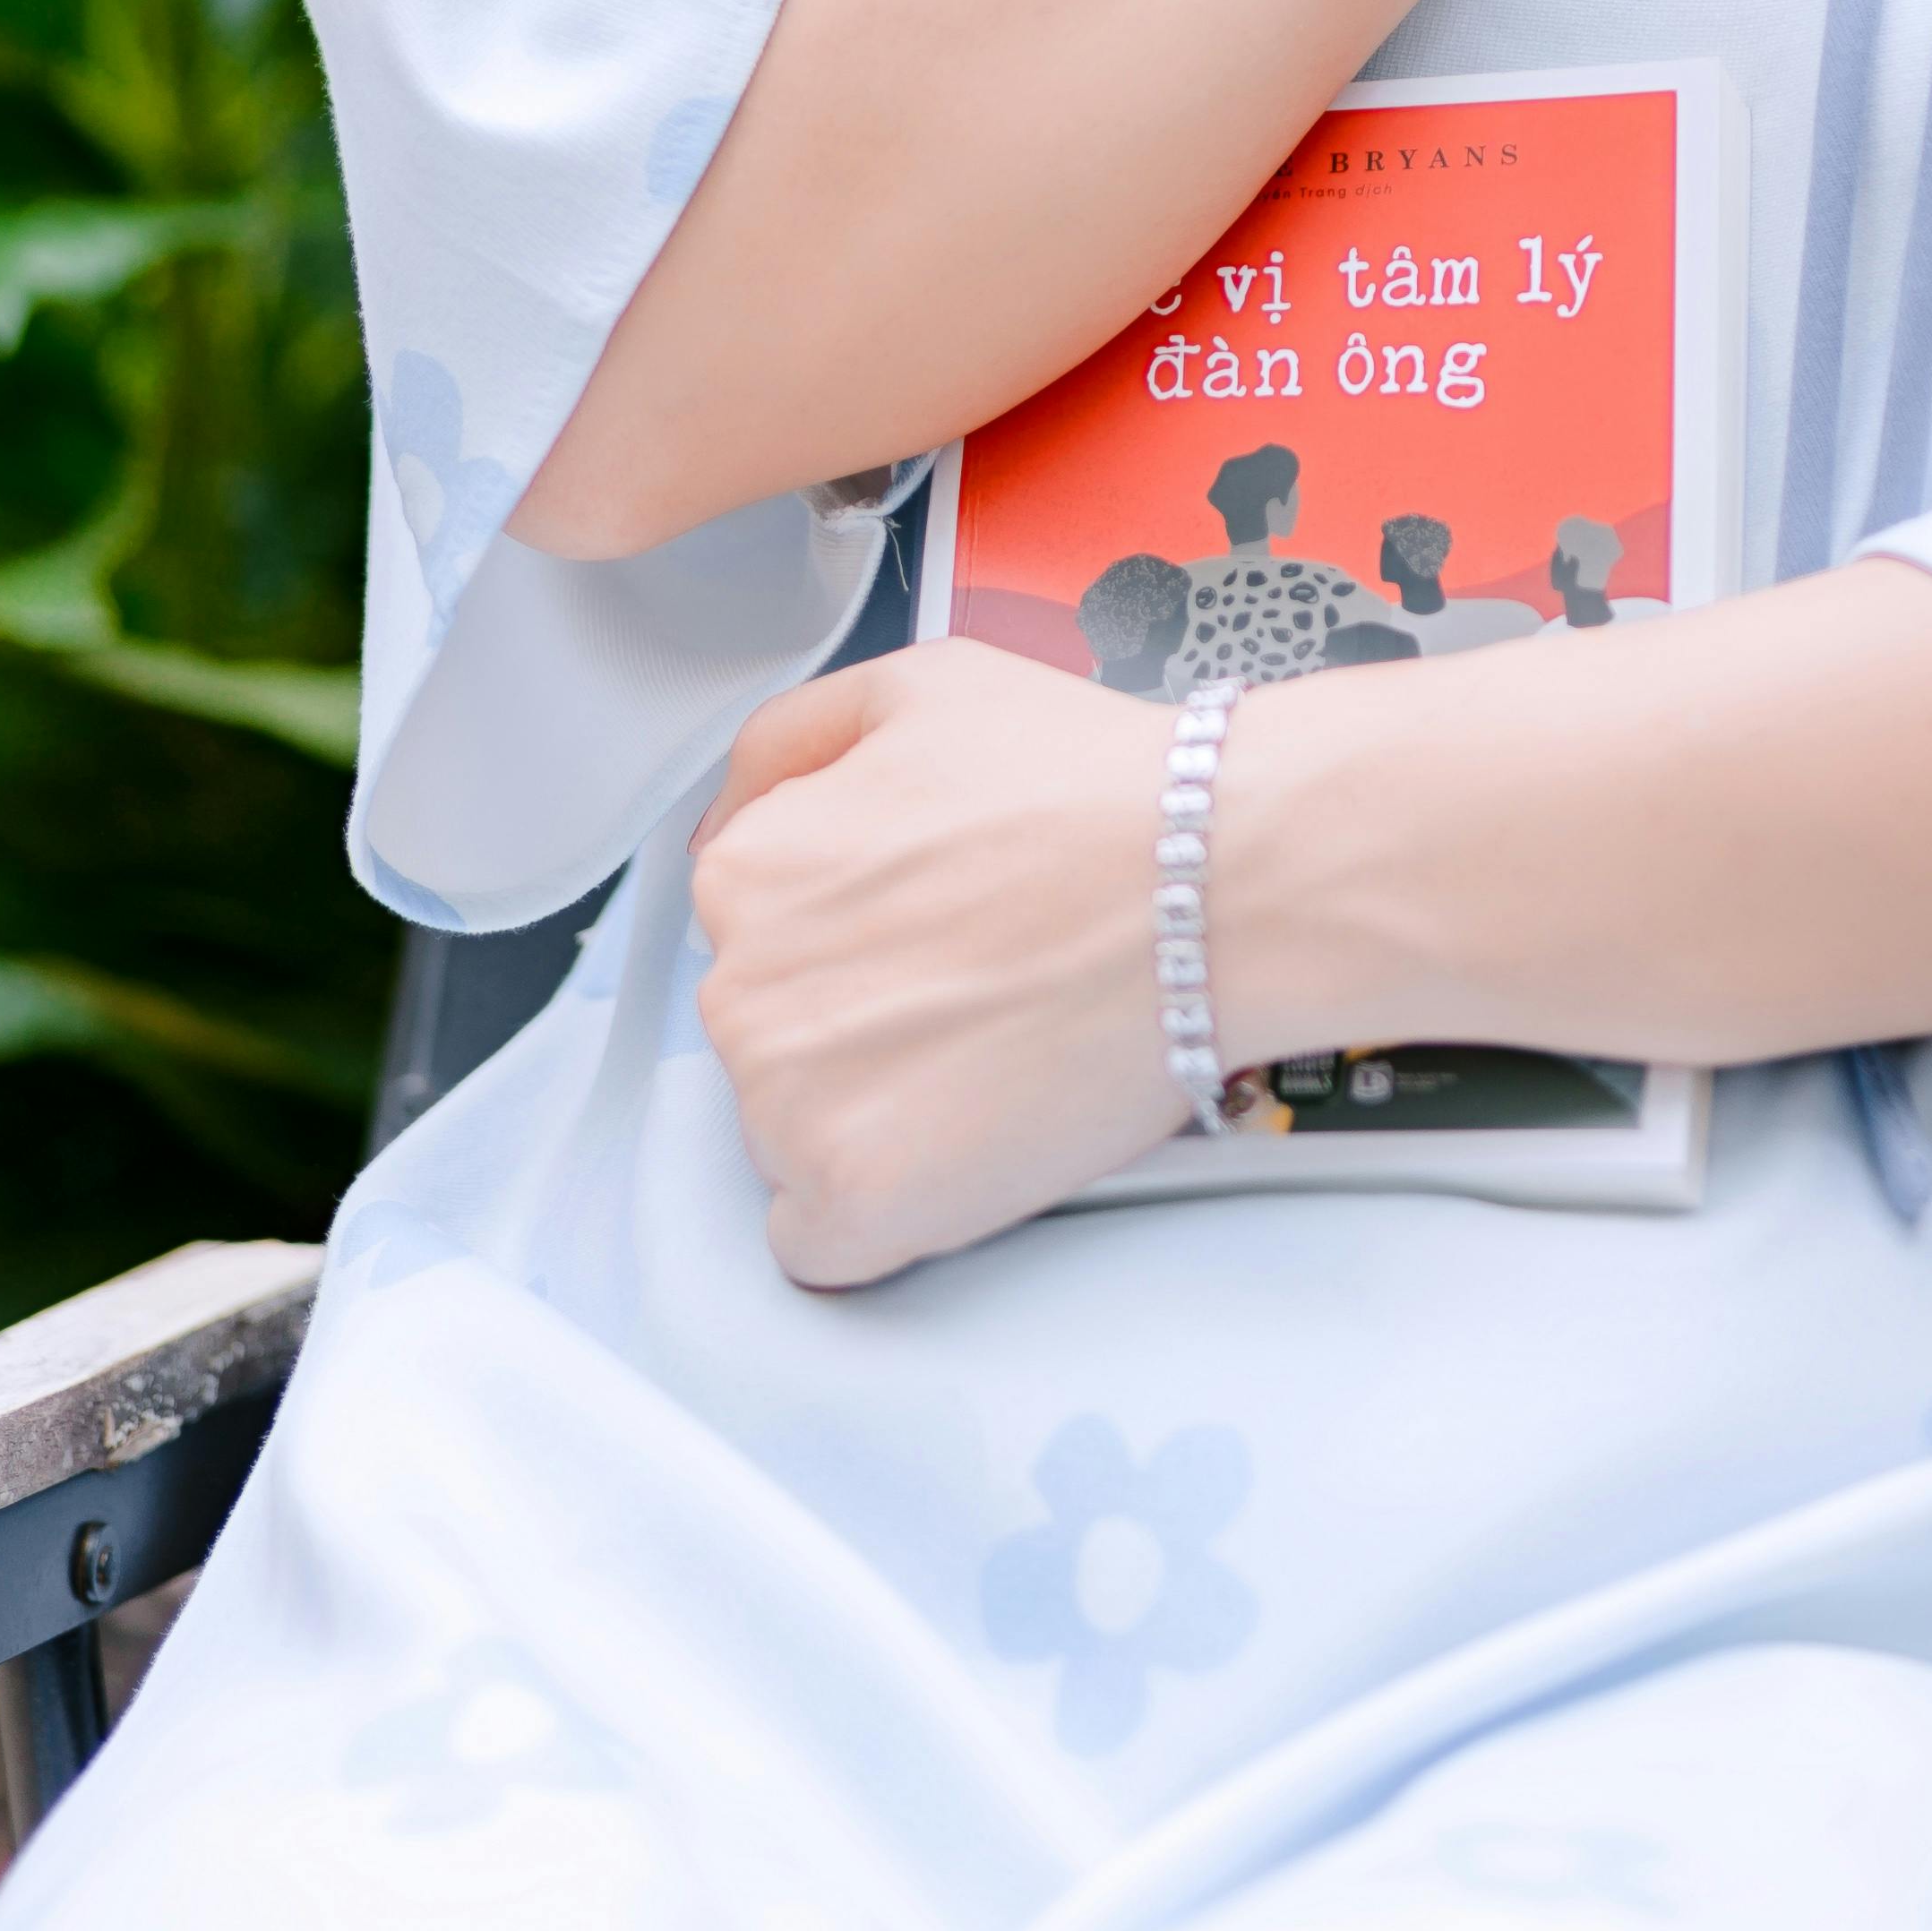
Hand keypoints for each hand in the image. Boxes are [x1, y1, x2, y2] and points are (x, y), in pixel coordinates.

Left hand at [689, 637, 1182, 1287]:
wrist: (1212, 884)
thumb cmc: (1090, 787)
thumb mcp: (920, 686)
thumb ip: (789, 740)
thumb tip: (719, 824)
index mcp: (747, 875)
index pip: (756, 938)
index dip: (856, 936)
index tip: (933, 932)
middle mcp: (743, 994)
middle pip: (773, 1040)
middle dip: (863, 1025)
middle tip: (981, 988)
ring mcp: (791, 1108)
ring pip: (795, 1138)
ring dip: (878, 1115)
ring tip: (996, 1054)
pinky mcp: (857, 1204)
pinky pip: (821, 1243)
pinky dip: (884, 1212)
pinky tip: (964, 1144)